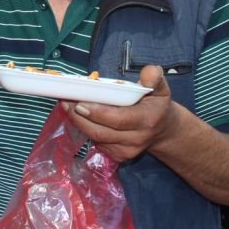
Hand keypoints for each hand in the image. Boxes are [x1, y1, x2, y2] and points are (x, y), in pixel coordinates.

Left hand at [61, 66, 177, 162]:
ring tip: (67, 105)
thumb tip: (149, 71)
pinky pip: (97, 143)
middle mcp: (136, 139)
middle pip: (101, 132)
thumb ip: (155, 78)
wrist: (163, 131)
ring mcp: (127, 151)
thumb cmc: (157, 105)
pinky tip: (79, 117)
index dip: (96, 113)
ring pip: (96, 138)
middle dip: (79, 117)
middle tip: (66, 101)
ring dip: (79, 122)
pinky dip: (86, 129)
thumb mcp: (161, 88)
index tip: (78, 102)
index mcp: (146, 120)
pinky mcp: (118, 157)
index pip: (117, 119)